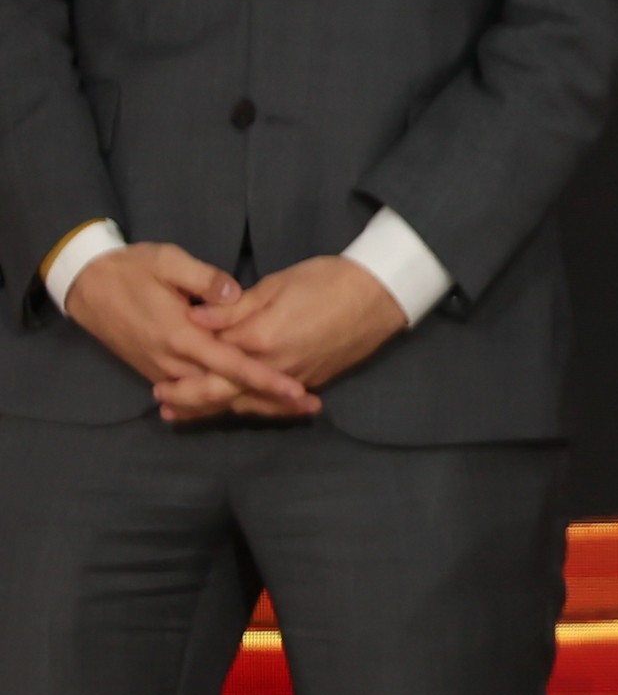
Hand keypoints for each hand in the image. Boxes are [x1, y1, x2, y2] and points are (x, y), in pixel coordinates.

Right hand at [64, 242, 318, 420]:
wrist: (86, 285)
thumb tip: (234, 293)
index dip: (265, 379)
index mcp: (181, 336)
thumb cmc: (131, 269)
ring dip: (249, 403)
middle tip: (311, 405)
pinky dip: (220, 401)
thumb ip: (204, 279)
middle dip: (268, 399)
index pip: (231, 365)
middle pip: (226, 390)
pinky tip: (248, 403)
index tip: (297, 390)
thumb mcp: (168, 262)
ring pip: (210, 397)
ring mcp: (161, 369)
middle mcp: (172, 361)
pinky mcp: (155, 370)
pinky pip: (193, 393)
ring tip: (290, 409)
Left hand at [175, 255, 403, 420]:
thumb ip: (233, 307)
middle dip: (188, 398)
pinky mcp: (310, 382)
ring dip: (211, 411)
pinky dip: (248, 411)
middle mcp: (272, 367)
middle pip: (219, 391)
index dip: (182, 363)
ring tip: (183, 414)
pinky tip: (236, 410)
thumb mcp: (277, 284)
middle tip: (161, 402)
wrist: (381, 295)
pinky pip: (270, 405)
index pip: (209, 356)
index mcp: (258, 338)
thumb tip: (194, 317)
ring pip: (243, 404)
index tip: (158, 367)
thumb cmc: (328, 280)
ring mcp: (293, 379)